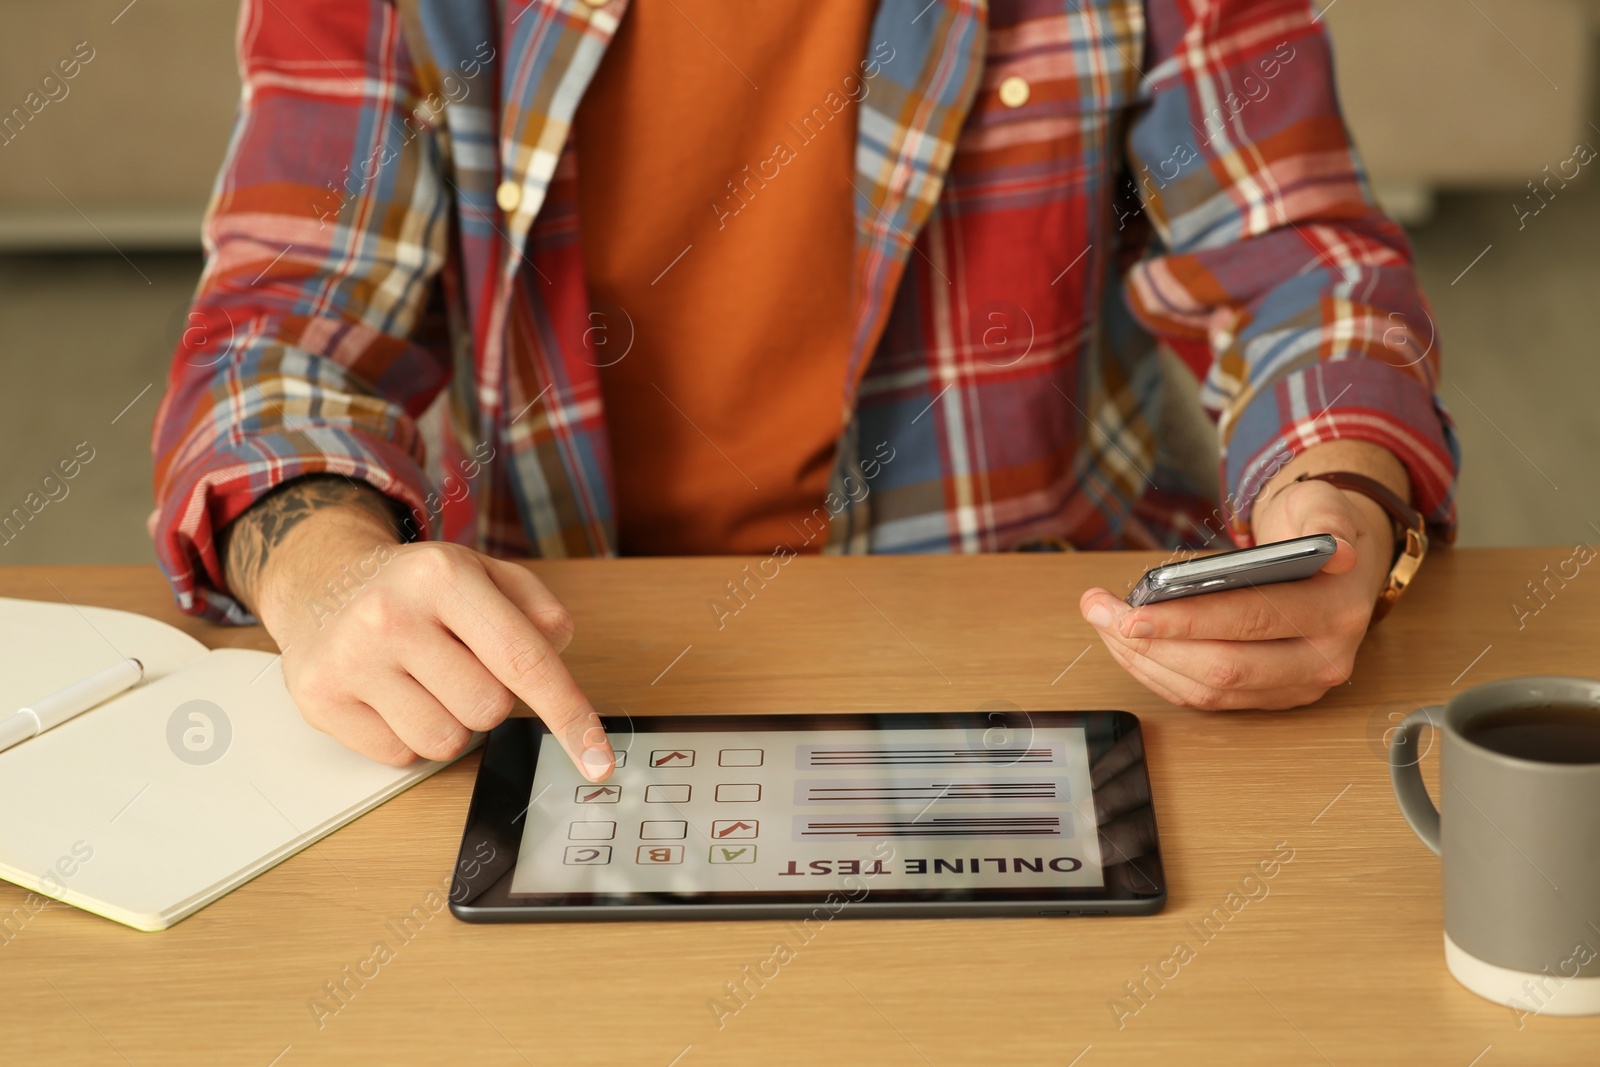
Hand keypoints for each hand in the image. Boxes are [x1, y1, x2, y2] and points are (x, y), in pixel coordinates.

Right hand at [225, 480, 613, 776]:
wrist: (321, 581)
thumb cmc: (416, 586)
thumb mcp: (482, 571)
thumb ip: (534, 606)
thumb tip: (560, 646)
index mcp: (443, 576)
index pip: (524, 660)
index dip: (569, 714)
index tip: (598, 760)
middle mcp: (391, 615)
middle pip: (488, 709)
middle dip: (488, 697)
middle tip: (458, 663)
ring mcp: (351, 660)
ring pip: (446, 742)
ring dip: (449, 721)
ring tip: (422, 678)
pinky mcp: (321, 700)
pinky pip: (401, 756)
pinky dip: (407, 735)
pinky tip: (389, 693)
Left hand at [1078, 470, 1396, 710]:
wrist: (1338, 565)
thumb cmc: (1315, 530)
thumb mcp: (1324, 505)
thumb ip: (1328, 519)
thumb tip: (1335, 546)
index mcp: (1336, 612)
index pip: (1252, 620)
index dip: (1187, 620)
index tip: (1132, 613)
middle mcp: (1321, 659)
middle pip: (1224, 668)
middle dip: (1151, 644)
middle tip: (1102, 615)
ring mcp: (1295, 686)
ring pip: (1208, 691)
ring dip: (1146, 662)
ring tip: (1104, 623)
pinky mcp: (1269, 697)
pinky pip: (1205, 699)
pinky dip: (1159, 674)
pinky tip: (1127, 646)